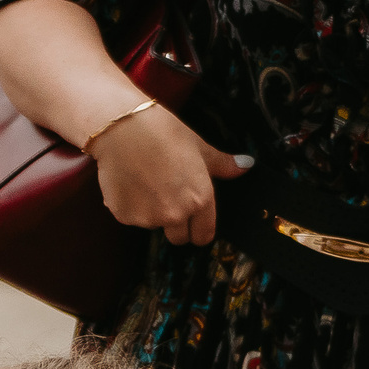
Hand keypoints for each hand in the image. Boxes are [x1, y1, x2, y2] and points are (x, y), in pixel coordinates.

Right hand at [90, 105, 251, 246]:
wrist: (123, 130)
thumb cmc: (163, 133)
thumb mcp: (199, 147)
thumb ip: (222, 164)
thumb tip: (244, 166)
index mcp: (200, 199)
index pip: (203, 235)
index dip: (198, 230)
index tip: (193, 224)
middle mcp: (175, 214)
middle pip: (178, 238)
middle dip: (175, 225)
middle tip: (167, 199)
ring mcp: (148, 217)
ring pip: (153, 225)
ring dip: (151, 212)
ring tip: (146, 183)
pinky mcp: (124, 216)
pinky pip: (131, 218)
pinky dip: (130, 206)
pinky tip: (130, 182)